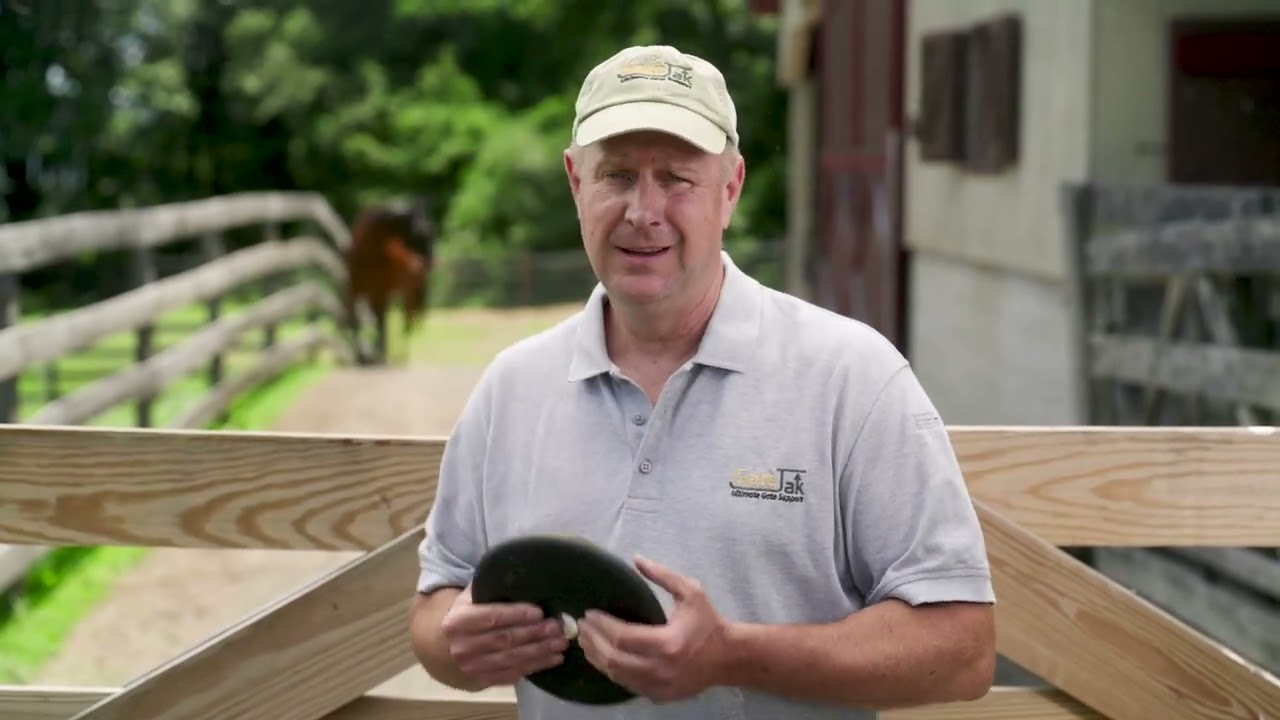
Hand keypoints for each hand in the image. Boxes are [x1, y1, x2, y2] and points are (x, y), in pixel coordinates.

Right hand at [440, 584, 569, 688]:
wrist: (446, 645)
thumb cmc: (468, 614)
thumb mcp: (471, 596)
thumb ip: (490, 586)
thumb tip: (522, 570)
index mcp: (458, 621)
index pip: (491, 617)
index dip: (516, 615)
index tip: (539, 612)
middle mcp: (462, 646)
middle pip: (504, 639)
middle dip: (534, 633)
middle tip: (557, 627)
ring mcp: (472, 667)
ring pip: (511, 659)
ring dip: (540, 652)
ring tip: (561, 643)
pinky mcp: (482, 681)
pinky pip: (512, 674)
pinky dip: (535, 667)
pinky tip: (552, 659)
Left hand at [577, 555, 727, 702]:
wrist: (729, 658)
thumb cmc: (708, 622)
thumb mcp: (690, 592)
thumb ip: (663, 575)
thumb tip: (636, 559)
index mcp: (668, 643)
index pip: (623, 637)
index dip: (601, 626)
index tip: (589, 614)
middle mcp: (660, 669)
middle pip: (614, 659)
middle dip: (593, 642)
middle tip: (582, 627)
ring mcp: (659, 686)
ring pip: (616, 675)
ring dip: (597, 658)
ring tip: (586, 641)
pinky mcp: (658, 696)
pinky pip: (627, 685)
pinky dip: (611, 671)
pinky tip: (602, 658)